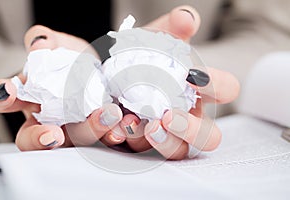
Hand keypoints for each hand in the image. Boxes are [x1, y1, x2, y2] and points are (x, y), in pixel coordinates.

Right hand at [0, 25, 124, 149]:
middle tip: (54, 134)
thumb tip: (40, 44)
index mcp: (31, 97)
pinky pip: (106, 137)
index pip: (5, 101)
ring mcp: (75, 129)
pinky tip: (124, 124)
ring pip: (76, 139)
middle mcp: (49, 119)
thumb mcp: (60, 45)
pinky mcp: (101, 132)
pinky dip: (115, 132)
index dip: (3, 97)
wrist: (105, 69)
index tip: (10, 91)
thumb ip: (45, 40)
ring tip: (108, 116)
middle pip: (37, 136)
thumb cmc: (74, 60)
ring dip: (90, 130)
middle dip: (42, 137)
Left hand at [109, 5, 239, 159]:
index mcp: (196, 91)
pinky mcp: (136, 142)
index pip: (225, 89)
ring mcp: (163, 133)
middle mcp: (185, 116)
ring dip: (163, 141)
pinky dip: (126, 138)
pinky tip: (115, 125)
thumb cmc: (137, 56)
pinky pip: (139, 153)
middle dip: (193, 130)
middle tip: (171, 116)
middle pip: (208, 136)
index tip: (194, 76)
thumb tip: (187, 19)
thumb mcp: (154, 39)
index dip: (218, 86)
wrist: (103, 71)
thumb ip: (172, 27)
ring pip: (176, 151)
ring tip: (147, 127)